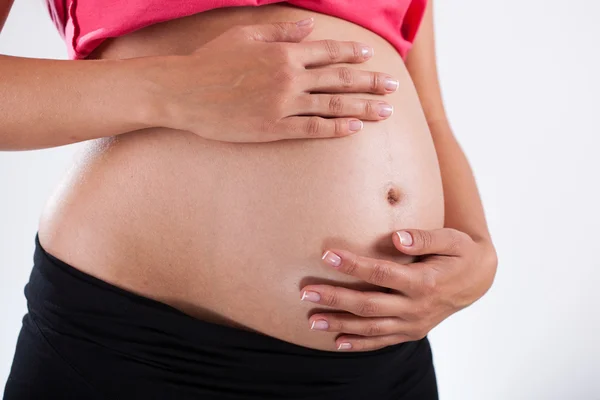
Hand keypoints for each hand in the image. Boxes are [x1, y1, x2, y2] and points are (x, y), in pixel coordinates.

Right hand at [144, 18, 398, 141]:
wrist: (183, 92)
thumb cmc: (210, 61)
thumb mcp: (244, 35)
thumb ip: (279, 29)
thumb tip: (308, 27)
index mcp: (283, 52)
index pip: (328, 52)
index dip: (352, 53)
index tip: (370, 56)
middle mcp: (290, 77)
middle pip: (340, 79)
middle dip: (370, 82)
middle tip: (393, 87)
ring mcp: (284, 104)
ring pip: (333, 105)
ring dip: (363, 107)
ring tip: (385, 111)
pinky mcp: (274, 128)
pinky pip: (312, 129)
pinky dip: (335, 129)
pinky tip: (354, 129)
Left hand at [299, 228, 497, 350]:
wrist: (478, 280)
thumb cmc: (461, 253)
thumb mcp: (451, 239)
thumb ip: (424, 238)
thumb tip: (397, 237)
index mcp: (424, 282)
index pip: (381, 274)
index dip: (353, 265)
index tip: (328, 256)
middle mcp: (416, 307)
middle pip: (369, 305)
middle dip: (335, 298)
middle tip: (306, 292)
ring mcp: (413, 323)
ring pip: (370, 327)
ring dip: (340, 324)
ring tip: (312, 320)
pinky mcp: (411, 332)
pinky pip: (382, 341)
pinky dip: (359, 343)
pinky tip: (337, 342)